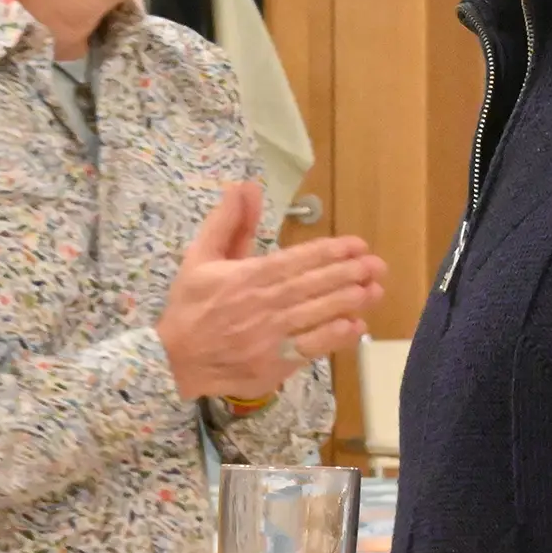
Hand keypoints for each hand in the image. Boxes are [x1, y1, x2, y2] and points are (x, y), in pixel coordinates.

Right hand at [156, 181, 385, 402]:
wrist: (174, 361)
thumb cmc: (190, 305)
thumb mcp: (200, 256)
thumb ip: (227, 221)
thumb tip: (245, 186)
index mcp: (246, 277)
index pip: (295, 261)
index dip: (329, 252)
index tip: (356, 244)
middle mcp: (261, 305)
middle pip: (312, 286)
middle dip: (348, 274)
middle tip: (377, 265)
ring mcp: (269, 338)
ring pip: (315, 315)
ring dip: (348, 302)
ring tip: (375, 290)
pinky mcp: (273, 365)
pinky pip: (310, 348)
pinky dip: (334, 337)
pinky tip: (355, 326)